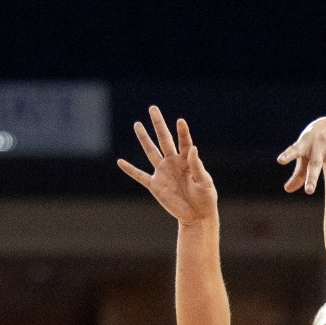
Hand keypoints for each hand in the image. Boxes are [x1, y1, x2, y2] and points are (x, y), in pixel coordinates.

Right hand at [118, 106, 216, 225]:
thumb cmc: (206, 198)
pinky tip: (120, 162)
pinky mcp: (155, 185)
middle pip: (164, 140)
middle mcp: (174, 162)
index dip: (183, 132)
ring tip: (137, 124)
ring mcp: (163, 172)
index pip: (184, 142)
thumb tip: (193, 149)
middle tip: (153, 108)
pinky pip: (140, 176)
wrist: (197, 216)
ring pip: (151, 152)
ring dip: (144, 139)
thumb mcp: (205, 183)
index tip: (180, 121)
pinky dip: (130, 170)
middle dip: (158, 124)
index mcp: (188, 160)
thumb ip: (197, 166)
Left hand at [277, 117, 325, 200]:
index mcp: (304, 142)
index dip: (288, 155)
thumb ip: (298, 173)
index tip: (280, 160)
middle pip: (316, 163)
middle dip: (312, 177)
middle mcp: (319, 142)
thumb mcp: (304, 153)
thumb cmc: (313, 144)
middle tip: (309, 191)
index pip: (295, 150)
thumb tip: (287, 190)